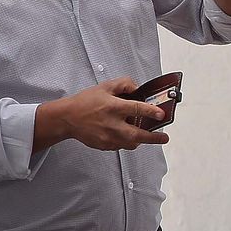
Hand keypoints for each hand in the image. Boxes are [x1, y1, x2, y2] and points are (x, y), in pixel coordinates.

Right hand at [39, 78, 169, 151]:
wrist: (66, 118)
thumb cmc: (84, 102)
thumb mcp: (105, 87)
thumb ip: (124, 84)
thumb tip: (137, 88)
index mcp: (113, 107)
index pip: (137, 109)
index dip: (152, 112)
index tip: (161, 114)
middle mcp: (112, 124)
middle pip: (137, 135)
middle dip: (154, 137)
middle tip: (164, 137)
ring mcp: (108, 137)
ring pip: (130, 143)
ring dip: (140, 140)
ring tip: (145, 135)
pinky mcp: (104, 145)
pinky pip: (120, 146)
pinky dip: (126, 141)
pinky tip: (125, 134)